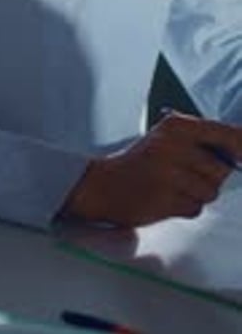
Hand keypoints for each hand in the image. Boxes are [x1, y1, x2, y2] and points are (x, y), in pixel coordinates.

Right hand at [62, 112, 241, 226]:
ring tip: (175, 187)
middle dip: (210, 177)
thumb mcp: (168, 138)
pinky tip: (167, 198)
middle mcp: (173, 144)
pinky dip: (186, 207)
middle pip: (221, 168)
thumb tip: (240, 153)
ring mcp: (168, 173)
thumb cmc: (143, 161)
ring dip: (198, 194)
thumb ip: (202, 141)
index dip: (240, 146)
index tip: (240, 155)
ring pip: (210, 191)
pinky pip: (196, 208)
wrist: (105, 184)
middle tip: (185, 174)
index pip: (227, 133)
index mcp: (177, 125)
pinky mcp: (164, 199)